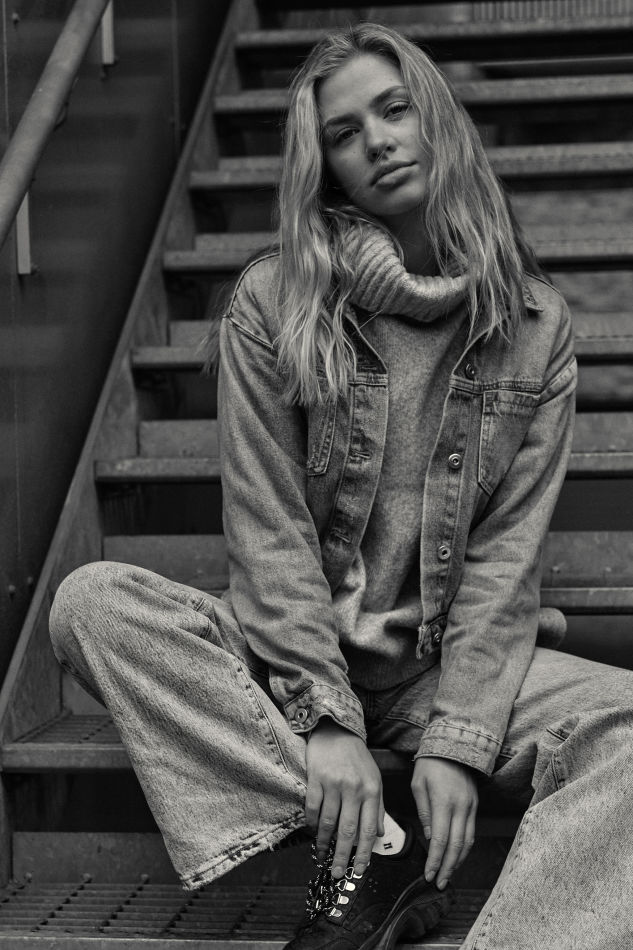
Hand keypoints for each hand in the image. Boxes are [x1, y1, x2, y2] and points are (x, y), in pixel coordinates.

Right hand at [305, 717, 384, 879]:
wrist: (337, 730)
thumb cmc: (357, 758)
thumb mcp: (374, 780)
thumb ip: (377, 807)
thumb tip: (379, 835)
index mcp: (371, 791)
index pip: (369, 829)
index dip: (364, 853)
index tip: (359, 871)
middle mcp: (354, 788)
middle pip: (347, 830)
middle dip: (342, 856)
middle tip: (337, 874)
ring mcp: (334, 783)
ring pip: (328, 822)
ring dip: (324, 843)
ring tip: (322, 857)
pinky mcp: (316, 777)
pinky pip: (313, 807)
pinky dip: (312, 823)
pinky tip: (314, 832)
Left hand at [411, 756, 477, 889]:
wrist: (453, 744)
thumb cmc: (431, 764)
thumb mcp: (418, 784)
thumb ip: (424, 812)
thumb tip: (430, 838)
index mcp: (444, 802)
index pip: (441, 840)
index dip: (435, 861)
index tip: (428, 875)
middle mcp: (461, 807)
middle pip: (456, 846)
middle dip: (447, 868)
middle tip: (438, 883)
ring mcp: (471, 807)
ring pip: (467, 842)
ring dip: (458, 862)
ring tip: (448, 875)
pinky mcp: (475, 806)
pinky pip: (471, 832)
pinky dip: (465, 848)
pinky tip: (457, 857)